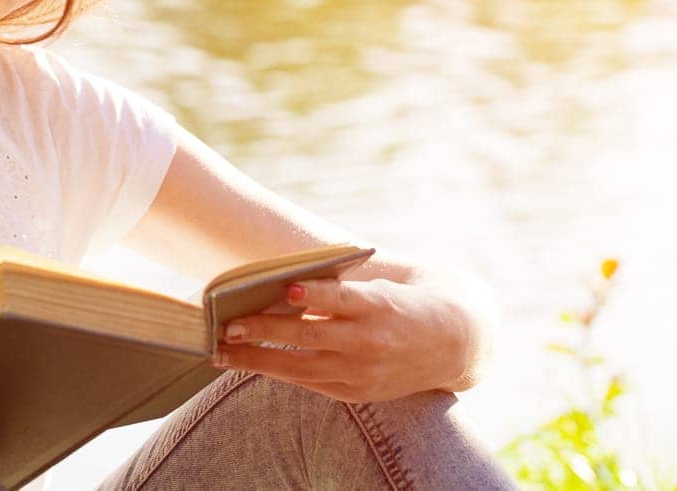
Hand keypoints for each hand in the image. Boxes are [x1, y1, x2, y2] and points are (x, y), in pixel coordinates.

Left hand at [209, 275, 469, 403]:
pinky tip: (251, 362)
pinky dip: (279, 372)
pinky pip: (310, 382)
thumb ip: (340, 288)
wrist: (453, 342)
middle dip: (265, 331)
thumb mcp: (382, 284)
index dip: (316, 295)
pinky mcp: (359, 392)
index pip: (344, 300)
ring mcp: (364, 372)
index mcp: (380, 306)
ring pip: (301, 368)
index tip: (287, 288)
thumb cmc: (405, 300)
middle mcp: (371, 342)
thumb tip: (283, 288)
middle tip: (228, 326)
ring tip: (223, 352)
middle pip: (311, 337)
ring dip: (258, 360)